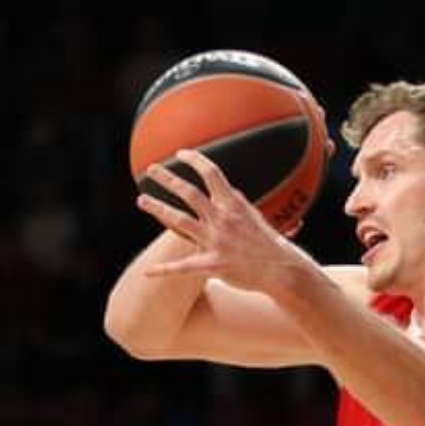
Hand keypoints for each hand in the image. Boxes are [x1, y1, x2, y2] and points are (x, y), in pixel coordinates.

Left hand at [135, 149, 315, 291]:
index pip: (211, 173)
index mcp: (234, 205)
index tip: (180, 153)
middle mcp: (222, 219)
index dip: (194, 160)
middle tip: (151, 169)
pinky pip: (182, 266)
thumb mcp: (256, 217)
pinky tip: (148, 272)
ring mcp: (216, 241)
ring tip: (142, 200)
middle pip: (189, 192)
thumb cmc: (271, 245)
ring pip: (179, 220)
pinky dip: (164, 270)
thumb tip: (227, 189)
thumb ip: (236, 204)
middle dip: (167, 178)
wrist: (282, 270)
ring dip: (158, 208)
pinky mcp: (212, 264)